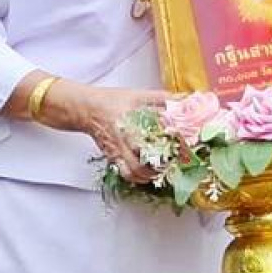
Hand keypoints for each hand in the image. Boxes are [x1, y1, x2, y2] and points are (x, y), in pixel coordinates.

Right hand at [52, 81, 169, 181]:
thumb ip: (162, 98)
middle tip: (171, 165)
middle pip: (140, 167)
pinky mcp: (112, 158)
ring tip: (159, 171)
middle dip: (157, 170)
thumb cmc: (111, 102)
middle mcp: (121, 144)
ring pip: (132, 174)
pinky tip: (146, 172)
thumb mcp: (138, 96)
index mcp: (129, 128)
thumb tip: (183, 99)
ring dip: (147, 176)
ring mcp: (116, 153)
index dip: (166, 152)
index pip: (149, 146)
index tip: (180, 152)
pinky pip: (125, 173)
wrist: (88, 109)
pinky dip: (137, 177)